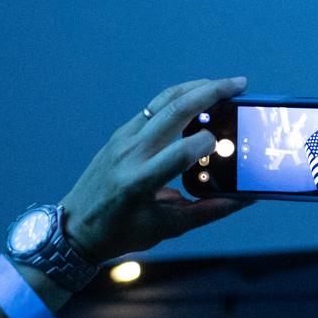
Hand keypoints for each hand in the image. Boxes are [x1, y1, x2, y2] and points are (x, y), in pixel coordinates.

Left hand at [60, 76, 253, 261]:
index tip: (223, 147)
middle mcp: (130, 154)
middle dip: (211, 91)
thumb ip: (208, 212)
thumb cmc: (119, 234)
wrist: (73, 229)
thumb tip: (244, 199)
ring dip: (195, 87)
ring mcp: (123, 139)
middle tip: (239, 83)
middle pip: (175, 110)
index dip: (208, 144)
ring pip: (163, 100)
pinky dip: (179, 98)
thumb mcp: (166, 229)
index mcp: (140, 182)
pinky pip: (153, 108)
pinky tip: (197, 100)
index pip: (182, 151)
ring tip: (222, 85)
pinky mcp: (120, 134)